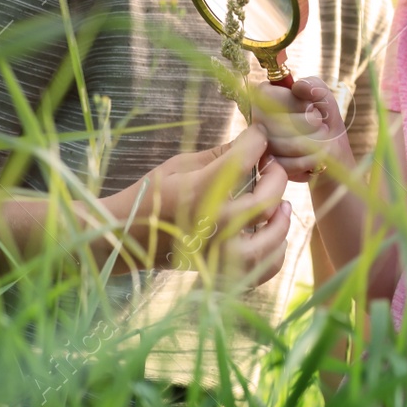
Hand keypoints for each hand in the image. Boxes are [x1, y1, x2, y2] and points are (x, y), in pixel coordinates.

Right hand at [102, 124, 292, 281]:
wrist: (123, 238)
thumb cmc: (150, 196)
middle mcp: (213, 223)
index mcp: (199, 191)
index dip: (258, 140)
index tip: (259, 135)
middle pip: (267, 199)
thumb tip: (253, 143)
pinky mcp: (218, 271)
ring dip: (283, 218)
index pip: (244, 158)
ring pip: (271, 238)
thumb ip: (220, 155)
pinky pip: (262, 269)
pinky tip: (274, 235)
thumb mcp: (180, 166)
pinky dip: (275, 253)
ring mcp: (217, 252)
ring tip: (284, 205)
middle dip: (277, 175)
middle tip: (272, 166)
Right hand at [248, 74, 351, 182]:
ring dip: (315, 143)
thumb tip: (298, 87)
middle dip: (312, 125)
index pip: (268, 97)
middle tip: (321, 126)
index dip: (297, 104)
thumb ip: (313, 85)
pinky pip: (289, 164)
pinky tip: (315, 156)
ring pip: (289, 144)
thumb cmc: (324, 119)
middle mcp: (257, 119)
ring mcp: (260, 145)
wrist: (332, 151)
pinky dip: (310, 160)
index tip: (311, 108)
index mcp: (265, 96)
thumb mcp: (323, 97)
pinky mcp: (268, 166)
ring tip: (321, 140)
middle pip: (281, 122)